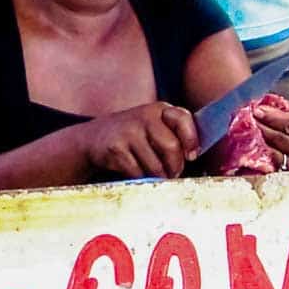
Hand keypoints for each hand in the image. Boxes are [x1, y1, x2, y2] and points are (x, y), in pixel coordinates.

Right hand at [78, 103, 197, 180]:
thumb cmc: (133, 135)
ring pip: (155, 165)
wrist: (94, 138)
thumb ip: (175, 134)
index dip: (191, 140)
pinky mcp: (115, 148)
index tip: (191, 156)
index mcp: (159, 110)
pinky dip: (141, 179)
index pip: (183, 119)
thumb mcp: (154, 125)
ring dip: (159, 177)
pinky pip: (138, 173)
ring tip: (155, 175)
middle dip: (175, 167)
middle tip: (172, 173)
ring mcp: (128, 131)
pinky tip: (137, 174)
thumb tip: (194, 155)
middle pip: (171, 147)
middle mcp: (144, 116)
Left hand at [247, 103, 288, 169]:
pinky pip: (268, 166)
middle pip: (279, 138)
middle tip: (247, 119)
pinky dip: (257, 157)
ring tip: (246, 131)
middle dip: (261, 127)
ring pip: (272, 152)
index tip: (257, 110)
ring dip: (256, 141)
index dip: (272, 116)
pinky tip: (248, 149)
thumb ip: (281, 107)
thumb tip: (262, 106)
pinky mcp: (284, 174)